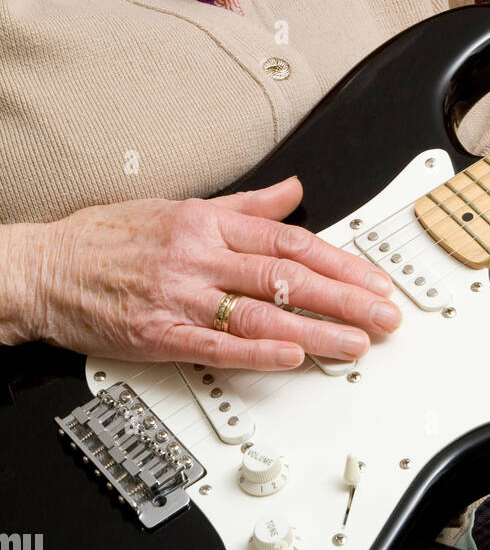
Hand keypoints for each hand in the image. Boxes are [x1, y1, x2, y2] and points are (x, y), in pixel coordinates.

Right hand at [12, 177, 401, 368]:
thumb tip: (293, 193)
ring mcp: (180, 296)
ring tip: (355, 342)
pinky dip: (258, 352)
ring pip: (261, 313)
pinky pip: (217, 345)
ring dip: (315, 330)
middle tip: (383, 314)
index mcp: (208, 223)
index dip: (339, 260)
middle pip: (286, 277)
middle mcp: (199, 256)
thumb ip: (246, 206)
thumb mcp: (182, 206)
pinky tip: (292, 356)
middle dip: (343, 297)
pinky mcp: (159, 334)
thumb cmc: (111, 238)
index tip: (373, 277)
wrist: (47, 268)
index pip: (289, 242)